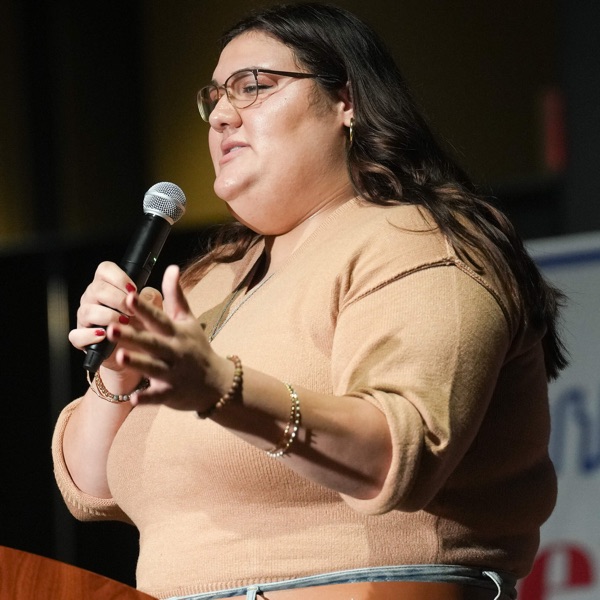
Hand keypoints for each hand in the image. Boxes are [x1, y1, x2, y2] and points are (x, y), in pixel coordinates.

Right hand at [69, 261, 162, 372]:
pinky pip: (76, 335)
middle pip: (97, 288)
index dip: (119, 277)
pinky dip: (90, 335)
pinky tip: (104, 335)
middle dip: (118, 299)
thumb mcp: (153, 310)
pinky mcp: (81, 338)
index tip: (134, 290)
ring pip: (87, 310)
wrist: (136, 353)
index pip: (105, 270)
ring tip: (124, 323)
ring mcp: (85, 318)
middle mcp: (93, 299)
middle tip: (133, 311)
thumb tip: (147, 294)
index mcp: (108, 286)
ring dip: (108, 316)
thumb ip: (152, 298)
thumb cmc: (143, 325)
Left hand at [107, 265, 229, 411]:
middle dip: (133, 335)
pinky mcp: (170, 394)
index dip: (144, 307)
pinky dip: (146, 398)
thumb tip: (171, 267)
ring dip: (138, 363)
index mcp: (177, 333)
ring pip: (153, 368)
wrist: (217, 383)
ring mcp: (173, 374)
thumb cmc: (197, 348)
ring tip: (119, 356)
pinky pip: (157, 396)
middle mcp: (175, 352)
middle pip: (152, 342)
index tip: (129, 296)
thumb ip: (176, 296)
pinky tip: (132, 398)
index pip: (159, 318)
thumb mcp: (189, 321)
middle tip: (111, 327)